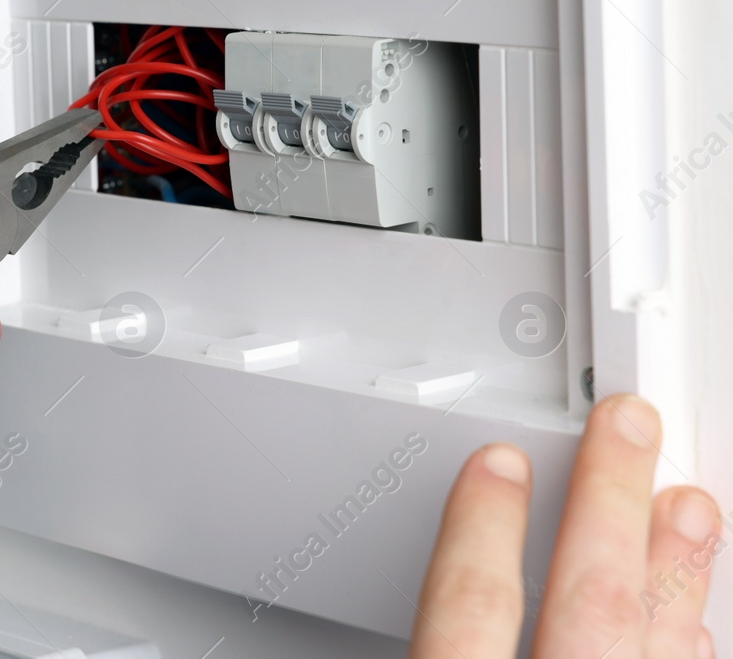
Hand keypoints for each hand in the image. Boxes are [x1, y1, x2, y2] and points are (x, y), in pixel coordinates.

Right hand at [410, 394, 721, 657]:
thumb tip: (376, 622)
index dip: (484, 524)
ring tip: (688, 506)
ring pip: (655, 648)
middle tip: (625, 429)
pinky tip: (688, 624)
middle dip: (609, 504)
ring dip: (676, 570)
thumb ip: (406, 657)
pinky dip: (685, 648)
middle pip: (589, 604)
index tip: (499, 463)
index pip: (471, 604)